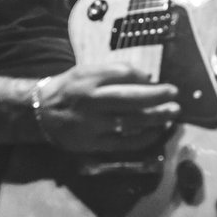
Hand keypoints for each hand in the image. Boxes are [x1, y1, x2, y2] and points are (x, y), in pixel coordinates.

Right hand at [38, 63, 179, 151]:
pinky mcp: (94, 145)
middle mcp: (90, 103)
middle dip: (155, 97)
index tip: (160, 82)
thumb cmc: (70, 89)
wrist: (41, 113)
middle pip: (129, 99)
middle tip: (175, 95)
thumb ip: (115, 72)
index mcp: (88, 81)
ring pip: (130, 122)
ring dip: (155, 118)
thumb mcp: (86, 71)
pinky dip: (143, 138)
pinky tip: (157, 132)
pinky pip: (124, 143)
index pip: (120, 75)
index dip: (143, 78)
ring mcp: (92, 126)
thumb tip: (147, 78)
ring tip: (172, 113)